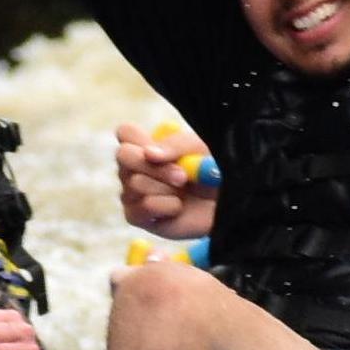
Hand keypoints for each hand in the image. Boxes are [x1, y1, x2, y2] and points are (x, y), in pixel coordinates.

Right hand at [115, 122, 216, 237]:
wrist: (225, 201)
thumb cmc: (211, 170)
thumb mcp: (198, 148)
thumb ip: (173, 146)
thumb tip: (149, 154)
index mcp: (146, 145)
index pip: (125, 133)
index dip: (136, 137)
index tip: (156, 148)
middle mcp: (133, 168)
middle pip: (124, 156)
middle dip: (156, 167)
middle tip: (182, 176)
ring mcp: (132, 193)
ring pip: (135, 184)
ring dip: (165, 188)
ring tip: (183, 193)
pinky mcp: (138, 217)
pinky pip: (139, 209)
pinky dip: (164, 207)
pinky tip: (177, 208)